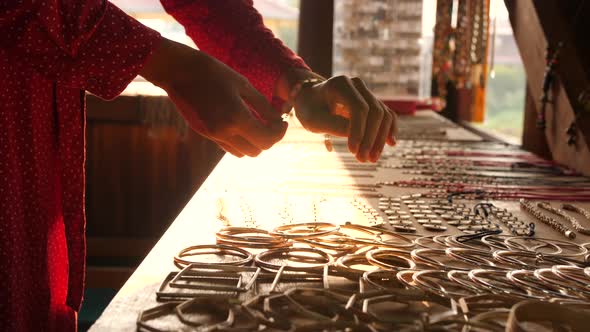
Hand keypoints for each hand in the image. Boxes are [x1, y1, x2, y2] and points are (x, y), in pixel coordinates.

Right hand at [140, 38, 286, 156]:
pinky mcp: (205, 134)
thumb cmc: (213, 72)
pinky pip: (229, 147)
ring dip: (254, 142)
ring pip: (243, 152)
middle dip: (268, 139)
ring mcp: (213, 136)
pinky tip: (241, 125)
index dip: (279, 132)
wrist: (179, 71)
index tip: (283, 122)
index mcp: (236, 117)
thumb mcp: (243, 85)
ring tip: (257, 124)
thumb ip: (263, 106)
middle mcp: (224, 132)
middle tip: (272, 124)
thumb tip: (278, 120)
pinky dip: (240, 141)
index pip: (267, 139)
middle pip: (257, 150)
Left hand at [292, 73, 396, 162]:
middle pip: (375, 111)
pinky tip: (391, 143)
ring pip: (383, 115)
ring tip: (372, 159)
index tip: (353, 151)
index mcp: (341, 84)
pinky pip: (387, 115)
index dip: (359, 131)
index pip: (359, 108)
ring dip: (380, 138)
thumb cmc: (310, 110)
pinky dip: (389, 129)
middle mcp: (357, 85)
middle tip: (362, 159)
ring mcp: (366, 93)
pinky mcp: (372, 103)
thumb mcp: (314, 119)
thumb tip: (357, 135)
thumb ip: (334, 125)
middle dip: (371, 138)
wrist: (310, 101)